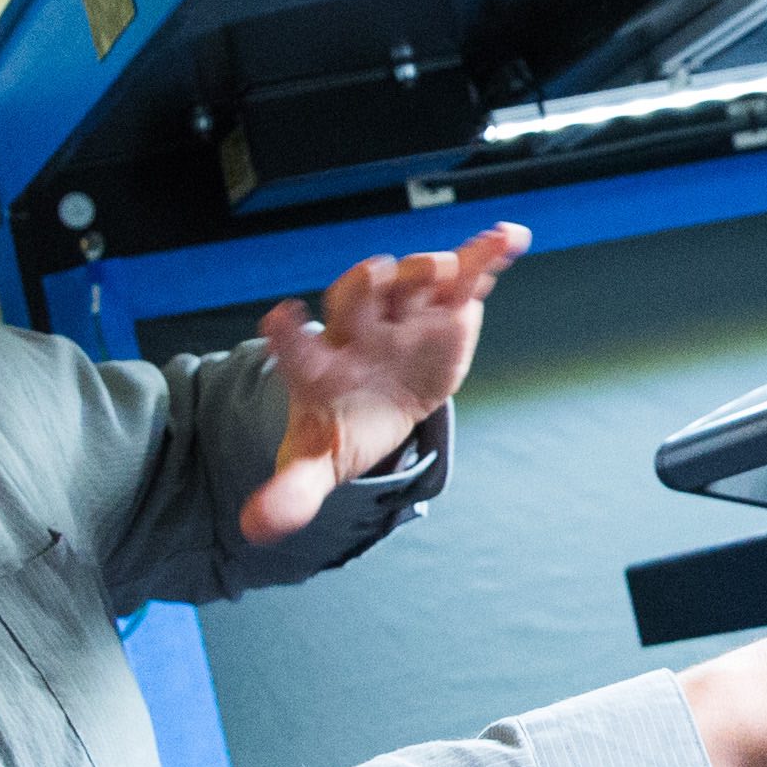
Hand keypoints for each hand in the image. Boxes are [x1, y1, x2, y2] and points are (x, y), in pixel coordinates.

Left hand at [243, 223, 528, 542]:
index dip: (286, 335)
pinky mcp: (444, 312)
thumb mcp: (314, 464)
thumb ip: (290, 491)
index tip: (278, 318)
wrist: (373, 407)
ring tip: (449, 267)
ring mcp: (402, 315)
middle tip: (377, 274)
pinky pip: (464, 278)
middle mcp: (357, 329)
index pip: (294, 347)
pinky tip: (510, 237)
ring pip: (409, 280)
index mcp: (317, 366)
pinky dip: (485, 256)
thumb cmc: (338, 429)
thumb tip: (255, 528)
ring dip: (425, 269)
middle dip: (365, 284)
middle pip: (354, 296)